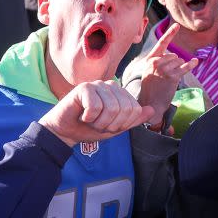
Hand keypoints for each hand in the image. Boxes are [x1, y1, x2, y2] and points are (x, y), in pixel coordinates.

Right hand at [39, 81, 154, 146]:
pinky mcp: (84, 87)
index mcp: (120, 93)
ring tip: (90, 120)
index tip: (109, 126)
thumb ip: (133, 119)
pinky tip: (82, 115)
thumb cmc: (89, 129)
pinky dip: (89, 117)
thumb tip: (151, 110)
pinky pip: (96, 106)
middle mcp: (111, 86)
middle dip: (111, 124)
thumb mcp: (115, 128)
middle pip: (125, 109)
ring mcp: (98, 84)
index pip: (135, 109)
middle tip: (98, 124)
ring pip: (111, 108)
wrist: (65, 132)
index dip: (122, 124)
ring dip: (99, 122)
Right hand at [137, 23, 198, 125]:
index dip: (170, 34)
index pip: (161, 44)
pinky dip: (191, 64)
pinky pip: (185, 67)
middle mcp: (155, 62)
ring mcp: (164, 69)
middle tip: (166, 77)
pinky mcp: (172, 76)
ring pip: (179, 61)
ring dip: (178, 69)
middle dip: (174, 64)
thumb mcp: (149, 72)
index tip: (177, 25)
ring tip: (169, 79)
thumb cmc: (151, 88)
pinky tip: (195, 62)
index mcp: (149, 60)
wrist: (150, 103)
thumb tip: (175, 56)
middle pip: (174, 55)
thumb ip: (158, 62)